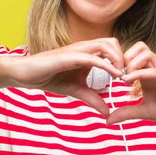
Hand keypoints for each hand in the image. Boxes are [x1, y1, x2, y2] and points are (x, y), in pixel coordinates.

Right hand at [9, 38, 124, 115]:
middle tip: (128, 75)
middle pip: (113, 42)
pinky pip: (94, 58)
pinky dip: (107, 65)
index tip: (128, 77)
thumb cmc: (49, 78)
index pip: (111, 49)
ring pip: (106, 45)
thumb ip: (92, 98)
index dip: (122, 60)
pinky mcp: (70, 56)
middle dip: (124, 57)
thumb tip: (107, 112)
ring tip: (123, 76)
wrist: (26, 74)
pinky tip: (115, 77)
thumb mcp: (76, 90)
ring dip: (119, 59)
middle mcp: (84, 48)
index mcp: (87, 54)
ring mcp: (77, 50)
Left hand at [105, 41, 155, 127]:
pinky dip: (139, 73)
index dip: (119, 60)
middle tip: (117, 73)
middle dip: (124, 57)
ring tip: (124, 78)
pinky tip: (127, 82)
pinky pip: (153, 70)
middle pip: (138, 47)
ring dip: (131, 62)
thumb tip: (107, 120)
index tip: (110, 74)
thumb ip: (127, 113)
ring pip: (145, 52)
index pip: (132, 54)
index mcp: (148, 73)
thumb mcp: (144, 112)